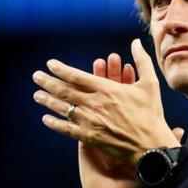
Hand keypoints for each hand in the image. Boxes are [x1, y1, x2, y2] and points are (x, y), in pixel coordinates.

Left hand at [32, 40, 181, 187]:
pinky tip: (46, 119)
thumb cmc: (152, 113)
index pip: (77, 76)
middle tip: (36, 76)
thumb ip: (141, 61)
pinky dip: (54, 123)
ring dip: (47, 100)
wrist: (151, 145)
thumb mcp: (150, 84)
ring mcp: (90, 121)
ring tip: (36, 95)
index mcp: (107, 89)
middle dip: (48, 82)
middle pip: (64, 91)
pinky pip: (66, 129)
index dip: (62, 69)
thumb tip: (136, 42)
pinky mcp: (89, 137)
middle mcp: (94, 104)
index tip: (50, 64)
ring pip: (62, 108)